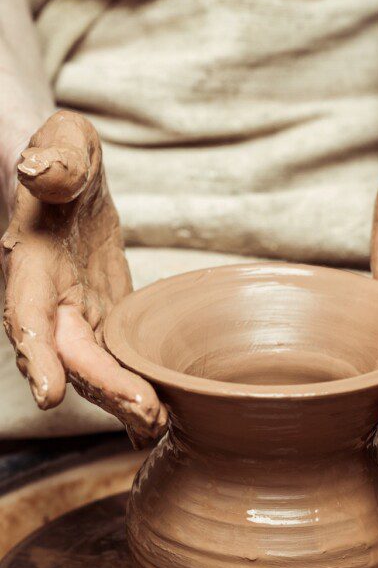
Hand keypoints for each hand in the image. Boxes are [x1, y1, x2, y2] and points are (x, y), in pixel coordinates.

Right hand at [1, 110, 166, 444]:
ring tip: (159, 427)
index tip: (50, 394)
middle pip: (72, 354)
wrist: (68, 177)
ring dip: (124, 400)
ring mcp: (78, 313)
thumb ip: (56, 157)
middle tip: (148, 416)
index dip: (37, 352)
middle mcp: (51, 298)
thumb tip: (38, 169)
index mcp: (34, 261)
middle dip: (106, 388)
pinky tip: (156, 422)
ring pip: (96, 367)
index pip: (28, 312)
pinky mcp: (105, 317)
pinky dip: (133, 389)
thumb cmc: (62, 154)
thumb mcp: (63, 140)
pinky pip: (117, 359)